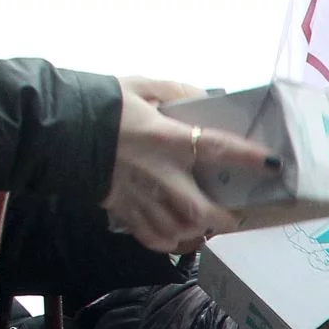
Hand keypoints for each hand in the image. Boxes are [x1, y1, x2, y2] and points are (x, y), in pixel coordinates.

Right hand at [104, 79, 267, 253]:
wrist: (54, 126)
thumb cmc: (101, 104)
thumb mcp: (141, 87)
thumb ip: (176, 91)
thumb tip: (206, 96)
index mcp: (167, 139)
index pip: (219, 149)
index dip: (249, 158)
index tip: (274, 164)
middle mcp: (159, 174)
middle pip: (202, 211)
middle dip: (224, 219)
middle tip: (232, 215)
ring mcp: (141, 197)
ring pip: (180, 230)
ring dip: (197, 231)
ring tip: (204, 225)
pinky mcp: (123, 210)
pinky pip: (154, 239)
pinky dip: (170, 241)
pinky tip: (177, 234)